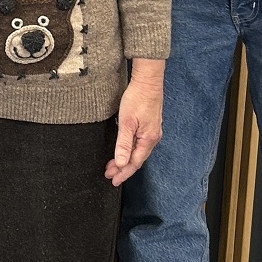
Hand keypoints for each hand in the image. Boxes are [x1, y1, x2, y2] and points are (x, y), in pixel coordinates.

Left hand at [106, 59, 163, 184]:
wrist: (148, 81)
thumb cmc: (137, 99)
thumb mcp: (127, 123)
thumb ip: (124, 144)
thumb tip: (122, 164)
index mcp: (148, 139)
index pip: (134, 163)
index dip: (123, 173)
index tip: (113, 180)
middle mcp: (153, 138)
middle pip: (137, 159)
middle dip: (122, 168)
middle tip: (108, 174)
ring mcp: (152, 132)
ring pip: (138, 152)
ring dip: (125, 160)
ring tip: (113, 166)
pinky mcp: (149, 126)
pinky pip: (140, 144)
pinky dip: (130, 151)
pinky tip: (123, 151)